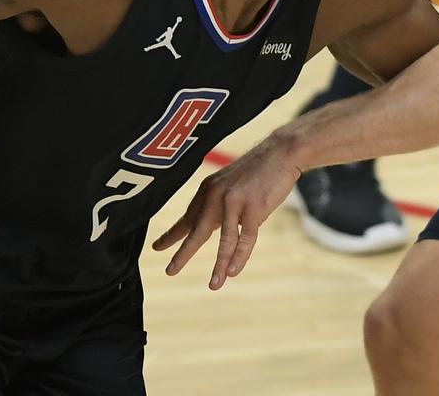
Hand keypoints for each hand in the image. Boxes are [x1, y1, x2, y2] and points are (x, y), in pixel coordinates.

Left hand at [152, 136, 301, 289]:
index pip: (188, 216)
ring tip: (214, 285)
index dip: (172, 234)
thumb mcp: (230, 184)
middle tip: (170, 271)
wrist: (282, 152)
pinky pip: (244, 238)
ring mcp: (235, 201)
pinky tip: (233, 272)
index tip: (157, 248)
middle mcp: (217, 195)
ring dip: (218, 265)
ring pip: (223, 240)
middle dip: (183, 253)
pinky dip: (239, 257)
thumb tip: (206, 227)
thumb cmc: (258, 170)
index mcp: (209, 189)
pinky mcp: (254, 208)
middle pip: (197, 230)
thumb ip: (218, 204)